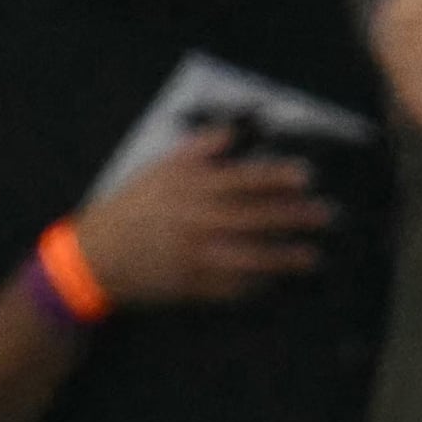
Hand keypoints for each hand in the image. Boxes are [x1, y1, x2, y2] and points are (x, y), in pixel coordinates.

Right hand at [74, 126, 335, 308]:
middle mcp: (197, 222)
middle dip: (294, 217)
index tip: (307, 176)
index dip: (278, 177)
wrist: (94, 257)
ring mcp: (195, 257)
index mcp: (190, 189)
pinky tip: (278, 283)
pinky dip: (257, 286)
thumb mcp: (159, 169)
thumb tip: (235, 133)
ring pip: (249, 257)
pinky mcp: (191, 286)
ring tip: (313, 256)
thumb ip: (200, 149)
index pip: (243, 180)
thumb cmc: (131, 208)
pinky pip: (231, 288)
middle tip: (327, 216)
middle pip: (255, 218)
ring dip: (284, 257)